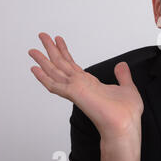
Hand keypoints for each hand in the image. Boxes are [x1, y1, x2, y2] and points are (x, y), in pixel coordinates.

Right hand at [28, 32, 143, 139]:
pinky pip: (54, 84)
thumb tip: (121, 65)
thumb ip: (122, 76)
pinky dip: (43, 77)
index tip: (58, 41)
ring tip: (33, 48)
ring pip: (55, 71)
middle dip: (51, 50)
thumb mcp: (127, 87)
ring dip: (44, 59)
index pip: (73, 66)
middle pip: (61, 64)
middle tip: (42, 35)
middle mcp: (81, 86)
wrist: (125, 124)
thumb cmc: (126, 113)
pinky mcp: (74, 94)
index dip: (65, 52)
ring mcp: (76, 90)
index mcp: (91, 84)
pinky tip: (34, 69)